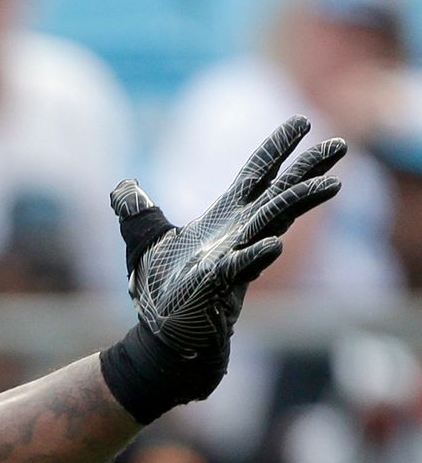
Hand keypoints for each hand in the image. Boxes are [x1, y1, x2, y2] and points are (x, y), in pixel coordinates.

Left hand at [99, 116, 344, 422]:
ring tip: (330, 184)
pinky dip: (256, 256)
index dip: (277, 150)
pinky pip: (242, 269)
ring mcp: (233, 260)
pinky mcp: (219, 288)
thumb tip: (123, 187)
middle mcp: (237, 235)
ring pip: (272, 226)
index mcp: (224, 219)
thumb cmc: (161, 293)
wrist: (162, 340)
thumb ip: (138, 214)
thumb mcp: (144, 244)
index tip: (302, 122)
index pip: (256, 176)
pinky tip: (273, 245)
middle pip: (280, 194)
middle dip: (308, 170)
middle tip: (340, 145)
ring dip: (299, 204)